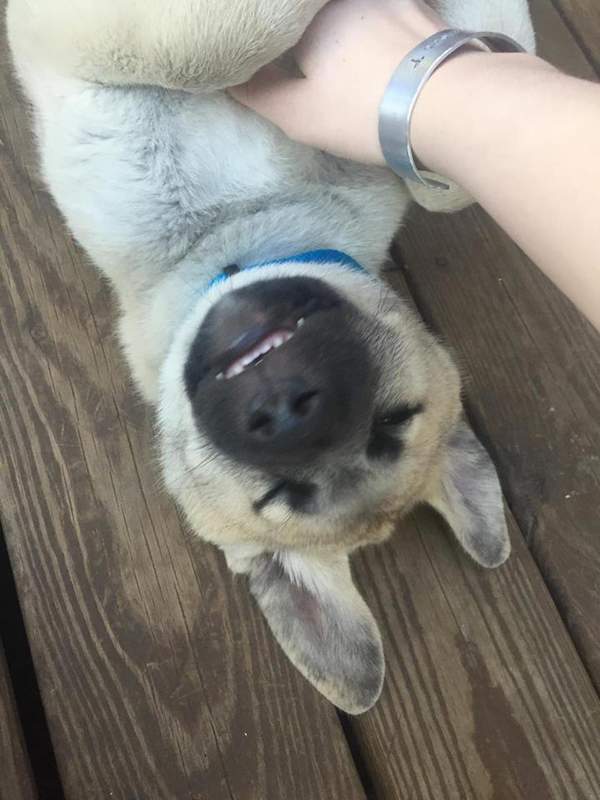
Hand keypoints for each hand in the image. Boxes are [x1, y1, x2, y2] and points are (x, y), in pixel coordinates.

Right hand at [229, 0, 443, 164]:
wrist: (450, 105)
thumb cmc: (364, 111)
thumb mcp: (300, 116)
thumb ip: (260, 95)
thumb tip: (229, 79)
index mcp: (311, 11)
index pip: (276, 18)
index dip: (268, 38)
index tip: (270, 63)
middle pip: (316, 11)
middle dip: (304, 28)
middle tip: (310, 71)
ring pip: (356, 10)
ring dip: (347, 26)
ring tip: (348, 65)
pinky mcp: (423, 8)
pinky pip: (388, 10)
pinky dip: (378, 24)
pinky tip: (382, 49)